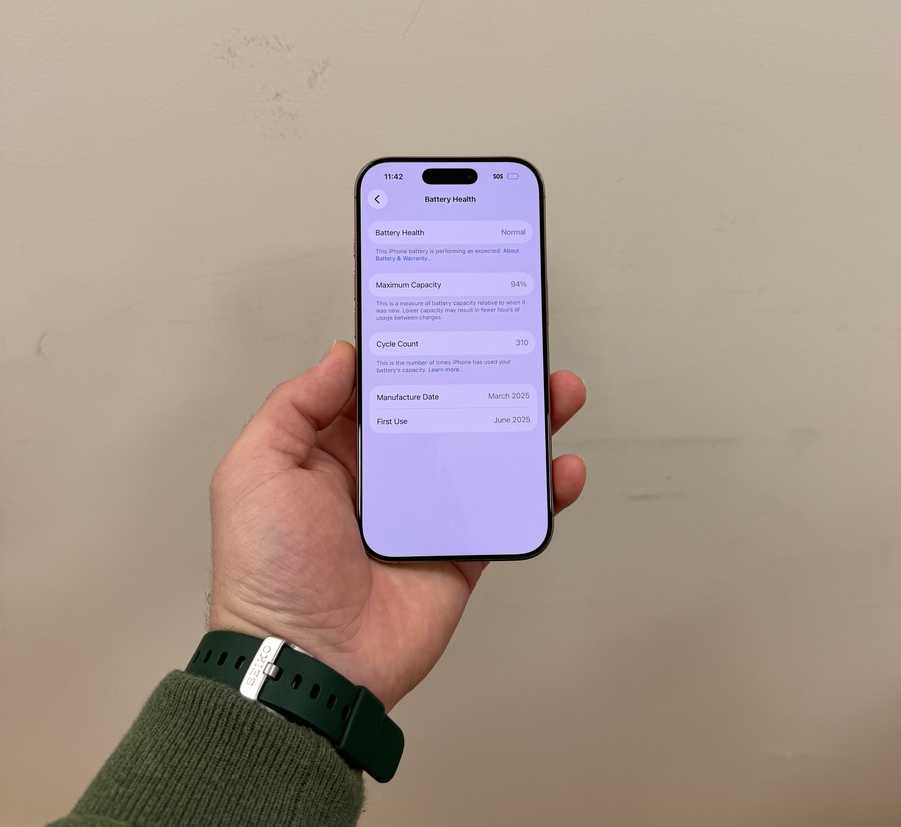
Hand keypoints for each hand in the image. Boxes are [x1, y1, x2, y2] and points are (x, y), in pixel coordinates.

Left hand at [208, 340, 585, 710]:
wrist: (309, 664)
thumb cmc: (269, 570)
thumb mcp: (256, 471)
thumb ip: (295, 406)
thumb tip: (343, 355)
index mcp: (335, 453)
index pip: (384, 389)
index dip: (414, 354)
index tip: (446, 321)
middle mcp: (385, 478)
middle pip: (445, 415)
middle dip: (481, 379)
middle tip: (514, 348)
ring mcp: (427, 515)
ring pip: (484, 456)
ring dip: (522, 423)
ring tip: (554, 392)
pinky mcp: (460, 553)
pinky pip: (505, 514)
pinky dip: (539, 492)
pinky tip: (560, 467)